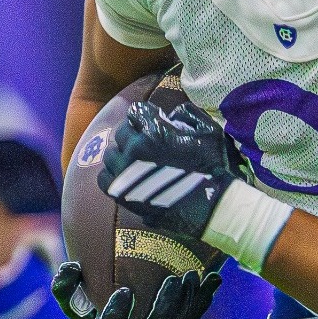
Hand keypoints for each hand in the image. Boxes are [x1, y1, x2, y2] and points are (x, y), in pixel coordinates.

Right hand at [52, 261, 219, 318]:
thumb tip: (69, 266)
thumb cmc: (91, 313)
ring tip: (192, 274)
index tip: (124, 290)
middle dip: (167, 309)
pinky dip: (203, 298)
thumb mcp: (74, 304)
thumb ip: (65, 289)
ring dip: (189, 300)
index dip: (117, 317)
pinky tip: (214, 278)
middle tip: (173, 280)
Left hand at [100, 101, 243, 240]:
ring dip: (123, 154)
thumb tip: (171, 113)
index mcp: (154, 132)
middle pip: (122, 132)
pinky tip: (126, 177)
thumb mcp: (209, 130)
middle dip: (134, 134)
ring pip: (111, 155)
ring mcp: (125, 174)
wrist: (212, 207)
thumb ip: (188, 114)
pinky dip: (113, 175)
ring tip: (136, 161)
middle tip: (147, 143)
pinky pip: (104, 178)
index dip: (147, 115)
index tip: (155, 121)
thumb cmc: (213, 167)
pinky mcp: (122, 195)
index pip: (136, 112)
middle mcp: (135, 150)